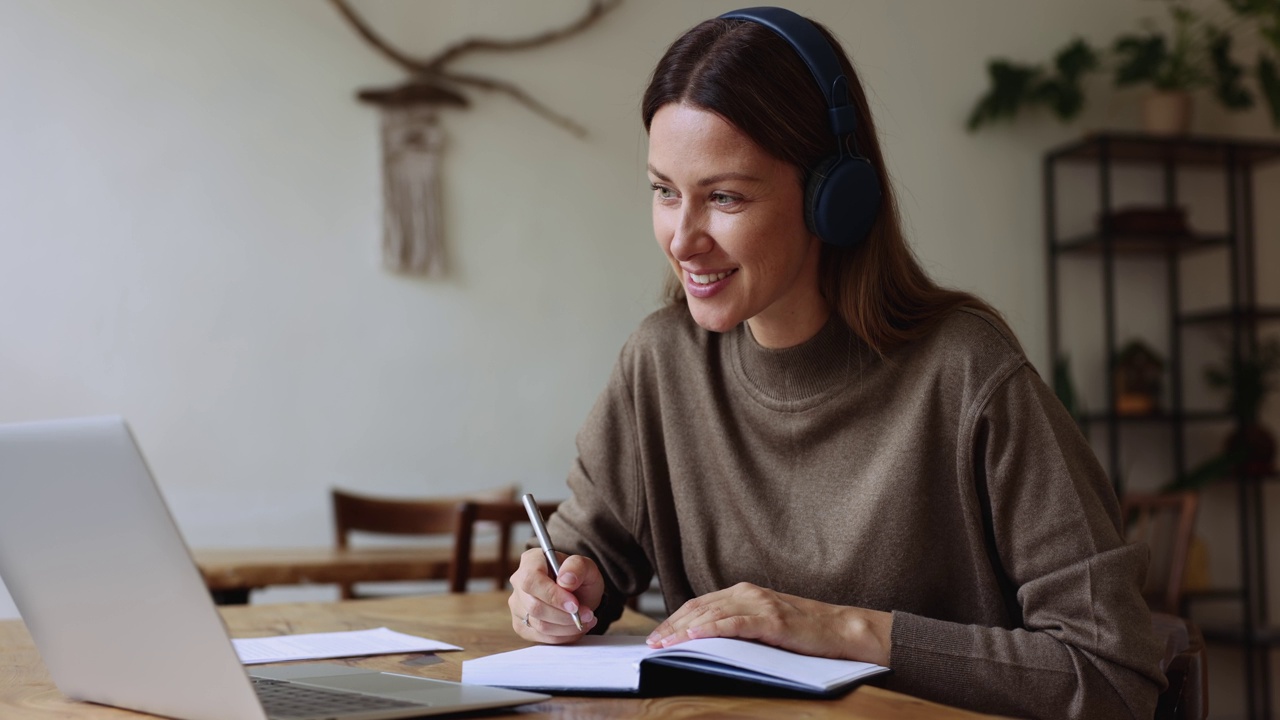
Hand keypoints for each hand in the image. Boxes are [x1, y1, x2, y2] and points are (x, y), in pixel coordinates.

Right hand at [508, 547, 603, 642]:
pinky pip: (540, 637)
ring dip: (567, 627)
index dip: (552, 595)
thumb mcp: (586, 566)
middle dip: (565, 616)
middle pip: (534, 606)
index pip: (531, 580)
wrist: (577, 592)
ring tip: (585, 620)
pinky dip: (562, 636)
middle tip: (588, 615)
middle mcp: (518, 581)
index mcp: (531, 560)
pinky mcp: (521, 624)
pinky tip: (574, 628)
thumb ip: (577, 567)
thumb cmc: (579, 577)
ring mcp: (517, 604)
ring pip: (538, 624)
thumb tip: (566, 580)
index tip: (574, 605)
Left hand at [644, 582, 892, 665]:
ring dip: (684, 630)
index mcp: (743, 592)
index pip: (699, 605)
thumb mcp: (764, 622)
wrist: (840, 629)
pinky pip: (736, 624)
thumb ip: (738, 623)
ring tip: (664, 643)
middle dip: (672, 627)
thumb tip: (705, 638)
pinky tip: (695, 636)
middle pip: (700, 609)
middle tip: (652, 643)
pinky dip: (713, 629)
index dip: (674, 620)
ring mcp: (760, 604)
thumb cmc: (804, 631)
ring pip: (712, 616)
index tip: (656, 636)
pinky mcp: (772, 620)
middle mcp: (748, 593)